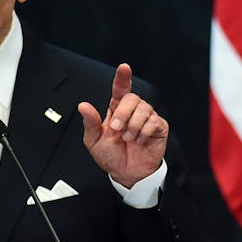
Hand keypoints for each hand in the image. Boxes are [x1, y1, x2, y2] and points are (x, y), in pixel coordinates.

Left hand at [78, 63, 167, 187]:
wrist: (126, 174)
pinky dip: (143, 133)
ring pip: (144, 109)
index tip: (124, 67)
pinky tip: (139, 141)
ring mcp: (147, 118)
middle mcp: (132, 111)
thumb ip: (90, 123)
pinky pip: (154, 122)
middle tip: (117, 130)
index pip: (120, 89)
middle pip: (132, 98)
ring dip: (133, 125)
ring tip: (128, 138)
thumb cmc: (110, 156)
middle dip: (123, 114)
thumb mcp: (94, 141)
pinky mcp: (159, 128)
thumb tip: (83, 106)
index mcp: (116, 110)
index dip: (122, 77)